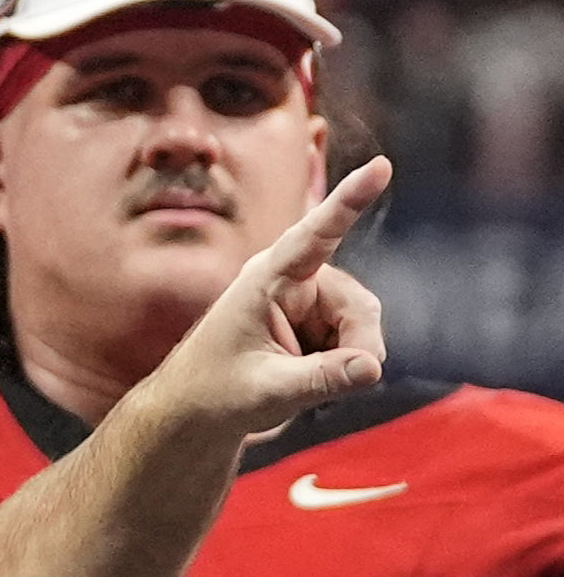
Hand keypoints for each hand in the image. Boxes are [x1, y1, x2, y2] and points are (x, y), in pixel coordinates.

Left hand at [132, 155, 390, 441]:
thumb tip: (373, 366)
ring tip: (301, 378)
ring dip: (349, 358)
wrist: (196, 411)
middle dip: (358, 346)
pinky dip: (345, 364)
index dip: (349, 200)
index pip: (314, 235)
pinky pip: (358, 340)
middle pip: (359, 305)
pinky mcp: (319, 320)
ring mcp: (309, 299)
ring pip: (363, 324)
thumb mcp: (267, 390)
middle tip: (336, 383)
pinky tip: (308, 374)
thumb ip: (322, 378)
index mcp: (265, 279)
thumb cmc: (217, 393)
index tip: (380, 165)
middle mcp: (292, 279)